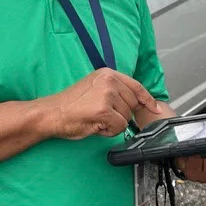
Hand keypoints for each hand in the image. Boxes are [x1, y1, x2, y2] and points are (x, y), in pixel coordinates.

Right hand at [42, 68, 159, 139]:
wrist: (50, 113)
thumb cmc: (70, 105)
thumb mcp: (95, 88)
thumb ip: (115, 91)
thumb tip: (138, 102)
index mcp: (107, 74)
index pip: (136, 86)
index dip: (147, 99)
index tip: (154, 108)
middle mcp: (109, 81)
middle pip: (133, 105)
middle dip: (121, 115)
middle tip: (101, 115)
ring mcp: (107, 95)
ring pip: (126, 118)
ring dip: (113, 124)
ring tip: (95, 119)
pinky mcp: (104, 110)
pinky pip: (119, 127)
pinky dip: (109, 131)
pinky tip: (95, 125)